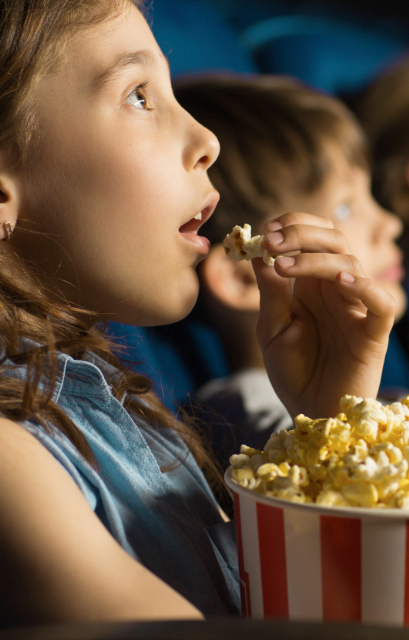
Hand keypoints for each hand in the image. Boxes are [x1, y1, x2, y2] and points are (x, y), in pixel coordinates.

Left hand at [253, 213, 395, 418]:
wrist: (310, 414)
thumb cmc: (292, 371)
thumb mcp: (272, 328)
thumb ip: (270, 292)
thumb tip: (258, 251)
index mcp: (311, 285)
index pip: (313, 237)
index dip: (292, 226)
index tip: (264, 230)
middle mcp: (336, 291)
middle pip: (334, 241)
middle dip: (301, 234)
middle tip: (271, 240)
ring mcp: (356, 309)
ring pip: (351, 265)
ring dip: (316, 260)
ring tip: (284, 266)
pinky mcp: (373, 335)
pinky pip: (381, 304)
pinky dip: (365, 288)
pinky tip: (340, 282)